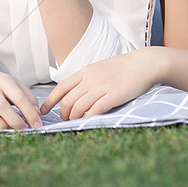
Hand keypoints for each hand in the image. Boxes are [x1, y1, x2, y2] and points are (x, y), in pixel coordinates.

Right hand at [0, 66, 42, 129]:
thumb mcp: (15, 84)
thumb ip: (28, 97)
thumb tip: (37, 114)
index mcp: (4, 81)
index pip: (19, 98)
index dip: (30, 113)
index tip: (37, 124)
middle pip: (2, 107)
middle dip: (16, 121)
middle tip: (26, 129)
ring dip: (3, 127)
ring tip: (13, 129)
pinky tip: (0, 129)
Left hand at [40, 48, 161, 119]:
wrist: (144, 64)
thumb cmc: (124, 68)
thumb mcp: (100, 68)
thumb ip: (87, 78)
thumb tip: (74, 91)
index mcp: (86, 71)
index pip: (61, 87)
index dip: (50, 100)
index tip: (43, 110)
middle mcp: (90, 79)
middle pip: (68, 100)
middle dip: (63, 113)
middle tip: (64, 120)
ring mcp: (102, 87)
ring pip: (78, 107)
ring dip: (74, 118)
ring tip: (75, 122)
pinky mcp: (114, 96)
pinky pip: (95, 110)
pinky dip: (88, 119)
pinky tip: (88, 122)